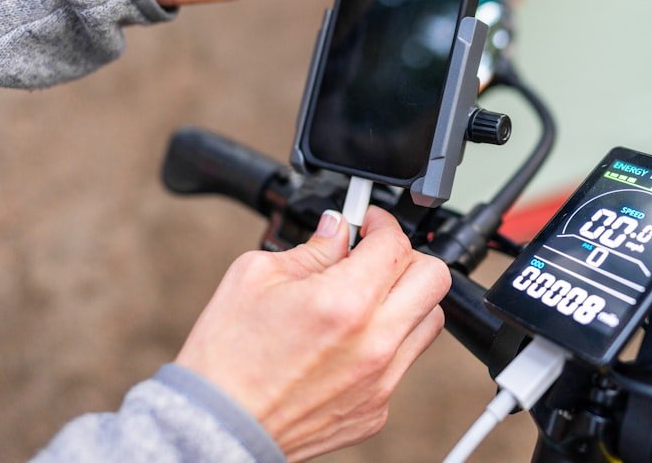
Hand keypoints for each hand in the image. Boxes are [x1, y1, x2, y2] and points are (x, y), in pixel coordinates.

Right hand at [175, 207, 450, 461]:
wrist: (217, 429)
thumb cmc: (226, 359)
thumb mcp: (255, 278)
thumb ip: (310, 248)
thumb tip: (338, 230)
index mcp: (344, 303)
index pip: (395, 244)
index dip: (382, 223)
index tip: (368, 222)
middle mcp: (374, 343)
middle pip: (434, 278)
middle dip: (407, 256)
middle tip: (376, 255)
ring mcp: (381, 381)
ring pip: (429, 320)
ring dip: (406, 299)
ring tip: (367, 297)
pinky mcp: (377, 408)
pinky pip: (404, 361)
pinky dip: (388, 341)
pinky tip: (350, 339)